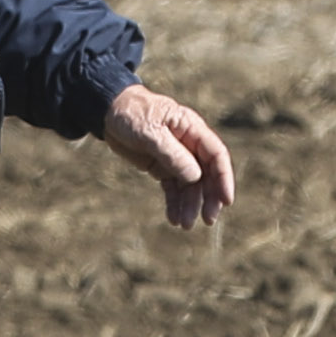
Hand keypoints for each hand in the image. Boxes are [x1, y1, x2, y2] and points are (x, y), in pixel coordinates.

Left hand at [100, 85, 238, 231]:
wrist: (110, 111)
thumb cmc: (132, 114)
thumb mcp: (150, 132)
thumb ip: (172, 154)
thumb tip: (195, 177)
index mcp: (191, 129)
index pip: (216, 155)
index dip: (224, 178)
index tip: (226, 200)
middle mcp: (189, 145)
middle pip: (207, 174)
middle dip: (209, 198)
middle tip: (208, 220)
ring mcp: (176, 158)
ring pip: (190, 185)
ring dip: (190, 205)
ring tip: (184, 225)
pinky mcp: (162, 168)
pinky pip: (173, 188)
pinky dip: (174, 203)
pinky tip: (173, 218)